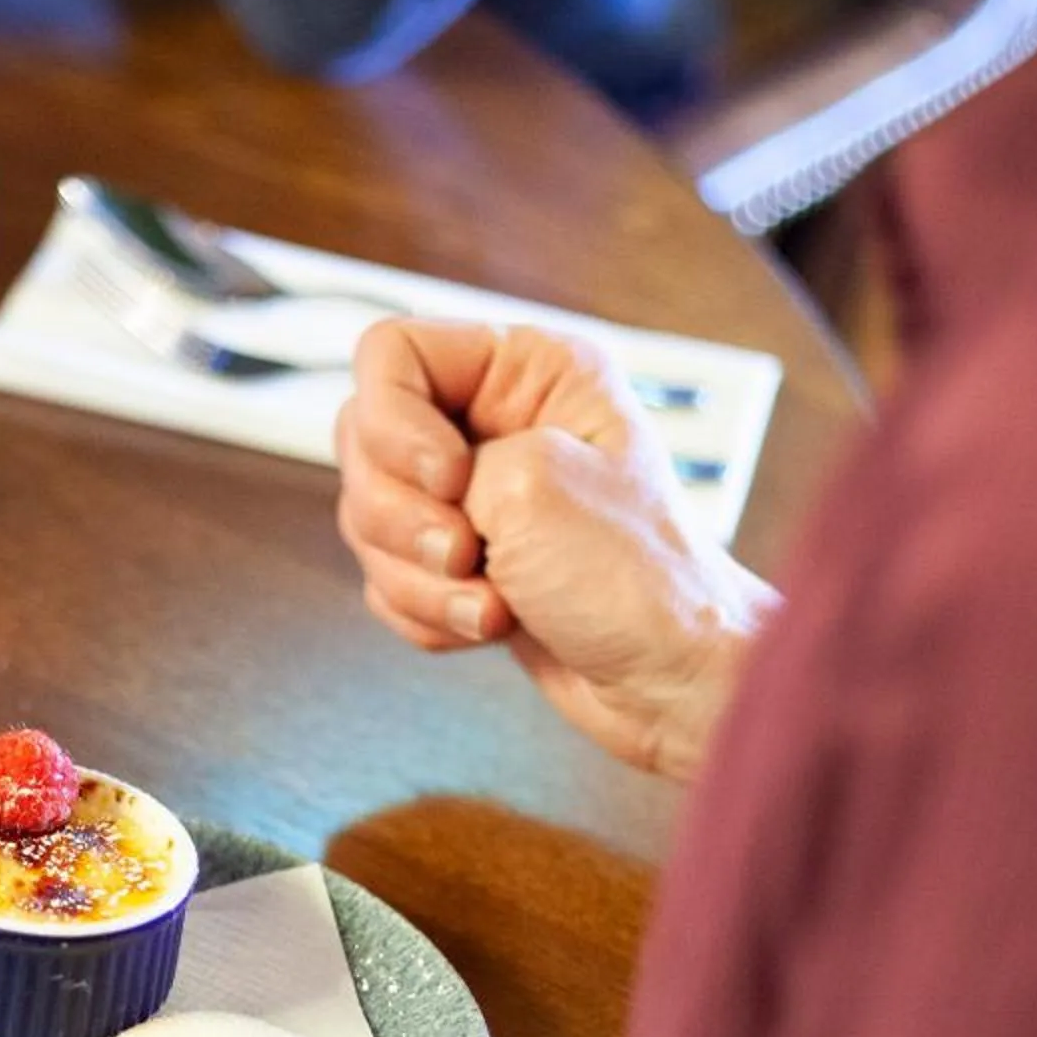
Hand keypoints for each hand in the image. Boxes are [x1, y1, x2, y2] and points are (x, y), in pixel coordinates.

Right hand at [334, 320, 777, 779]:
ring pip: (368, 518)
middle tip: (467, 552)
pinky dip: (425, 613)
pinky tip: (490, 625)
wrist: (674, 683)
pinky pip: (385, 577)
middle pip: (362, 439)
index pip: (392, 353)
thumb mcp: (531, 486)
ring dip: (419, 578)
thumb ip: (431, 456)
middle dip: (402, 516)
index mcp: (530, 371)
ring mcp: (474, 493)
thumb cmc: (639, 580)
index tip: (450, 480)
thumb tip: (396, 489)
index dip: (395, 423)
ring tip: (493, 603)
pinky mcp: (458, 561)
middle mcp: (497, 420)